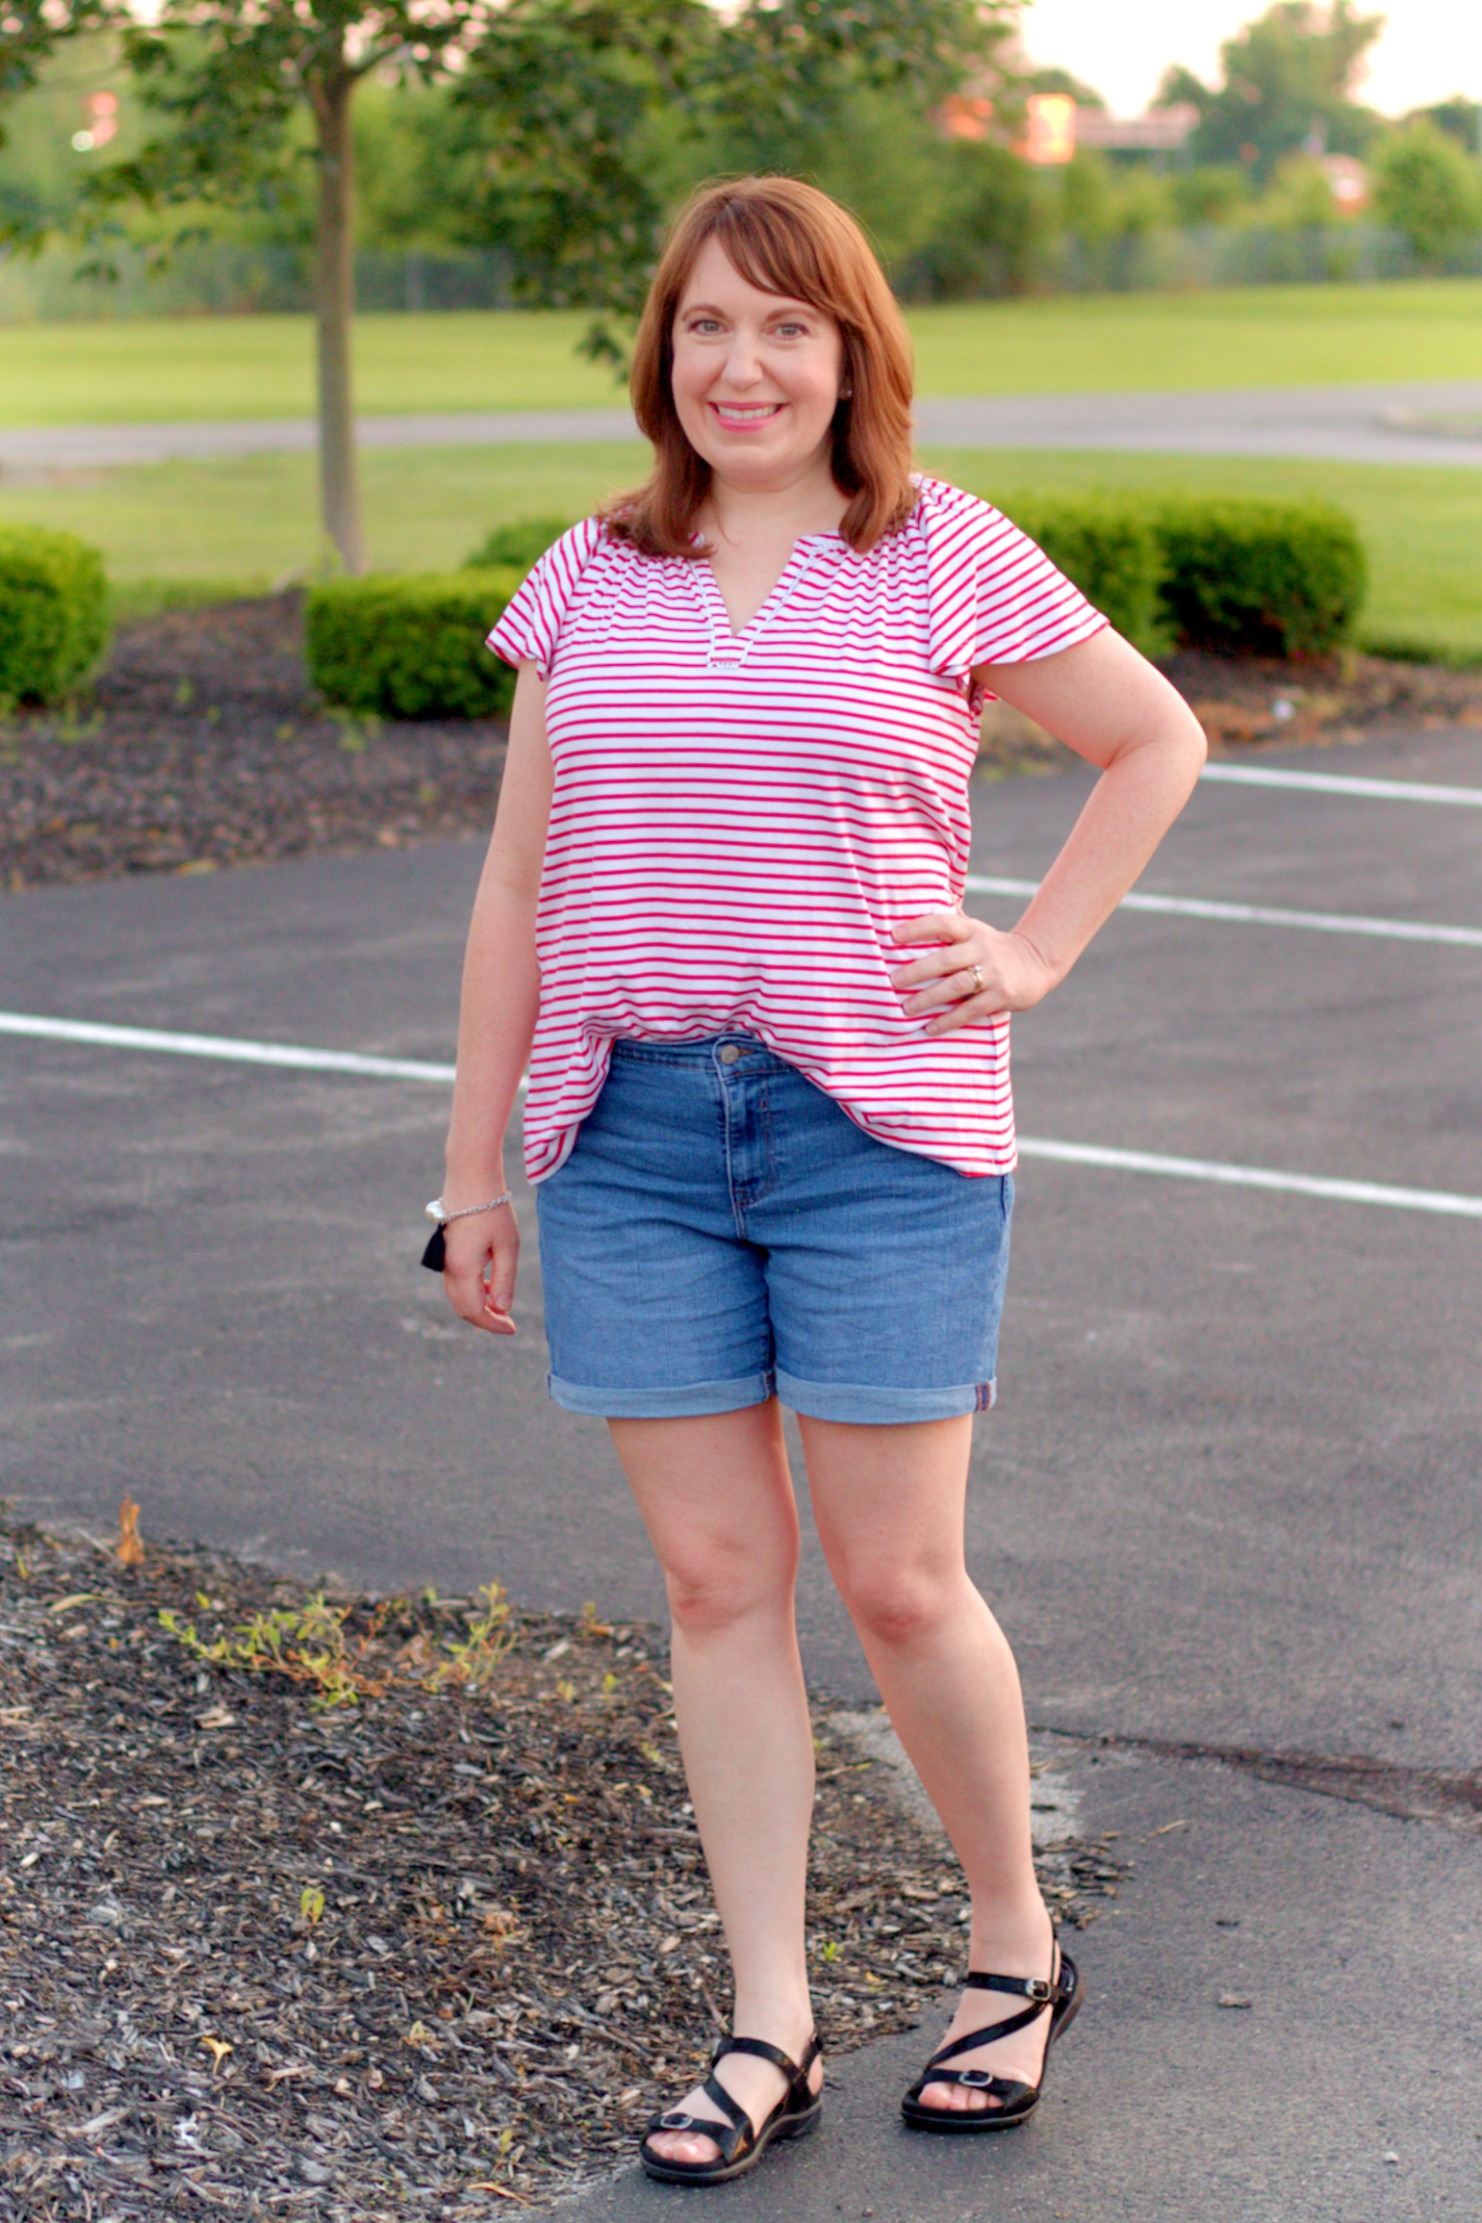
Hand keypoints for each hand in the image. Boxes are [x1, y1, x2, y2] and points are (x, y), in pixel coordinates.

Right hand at [441, 1202, 519, 1335]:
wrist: (470, 1178)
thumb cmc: (492, 1210)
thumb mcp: (507, 1246)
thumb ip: (505, 1279)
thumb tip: (503, 1308)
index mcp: (463, 1269)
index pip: (475, 1310)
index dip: (493, 1324)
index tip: (512, 1329)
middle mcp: (449, 1268)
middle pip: (463, 1308)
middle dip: (485, 1319)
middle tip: (508, 1322)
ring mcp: (445, 1260)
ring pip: (457, 1296)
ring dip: (478, 1305)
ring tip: (502, 1305)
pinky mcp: (447, 1252)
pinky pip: (456, 1282)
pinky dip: (472, 1292)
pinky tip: (491, 1286)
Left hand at [888, 909, 1055, 1033]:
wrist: (1037, 963)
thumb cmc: (993, 947)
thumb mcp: (976, 929)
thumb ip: (953, 919)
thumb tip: (928, 892)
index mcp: (971, 931)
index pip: (942, 924)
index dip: (918, 928)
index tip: (893, 936)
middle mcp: (982, 949)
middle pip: (946, 959)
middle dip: (917, 971)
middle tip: (893, 981)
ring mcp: (993, 974)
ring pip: (956, 986)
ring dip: (929, 998)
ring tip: (906, 1008)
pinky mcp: (1001, 996)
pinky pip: (971, 1010)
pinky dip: (949, 1020)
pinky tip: (930, 1027)